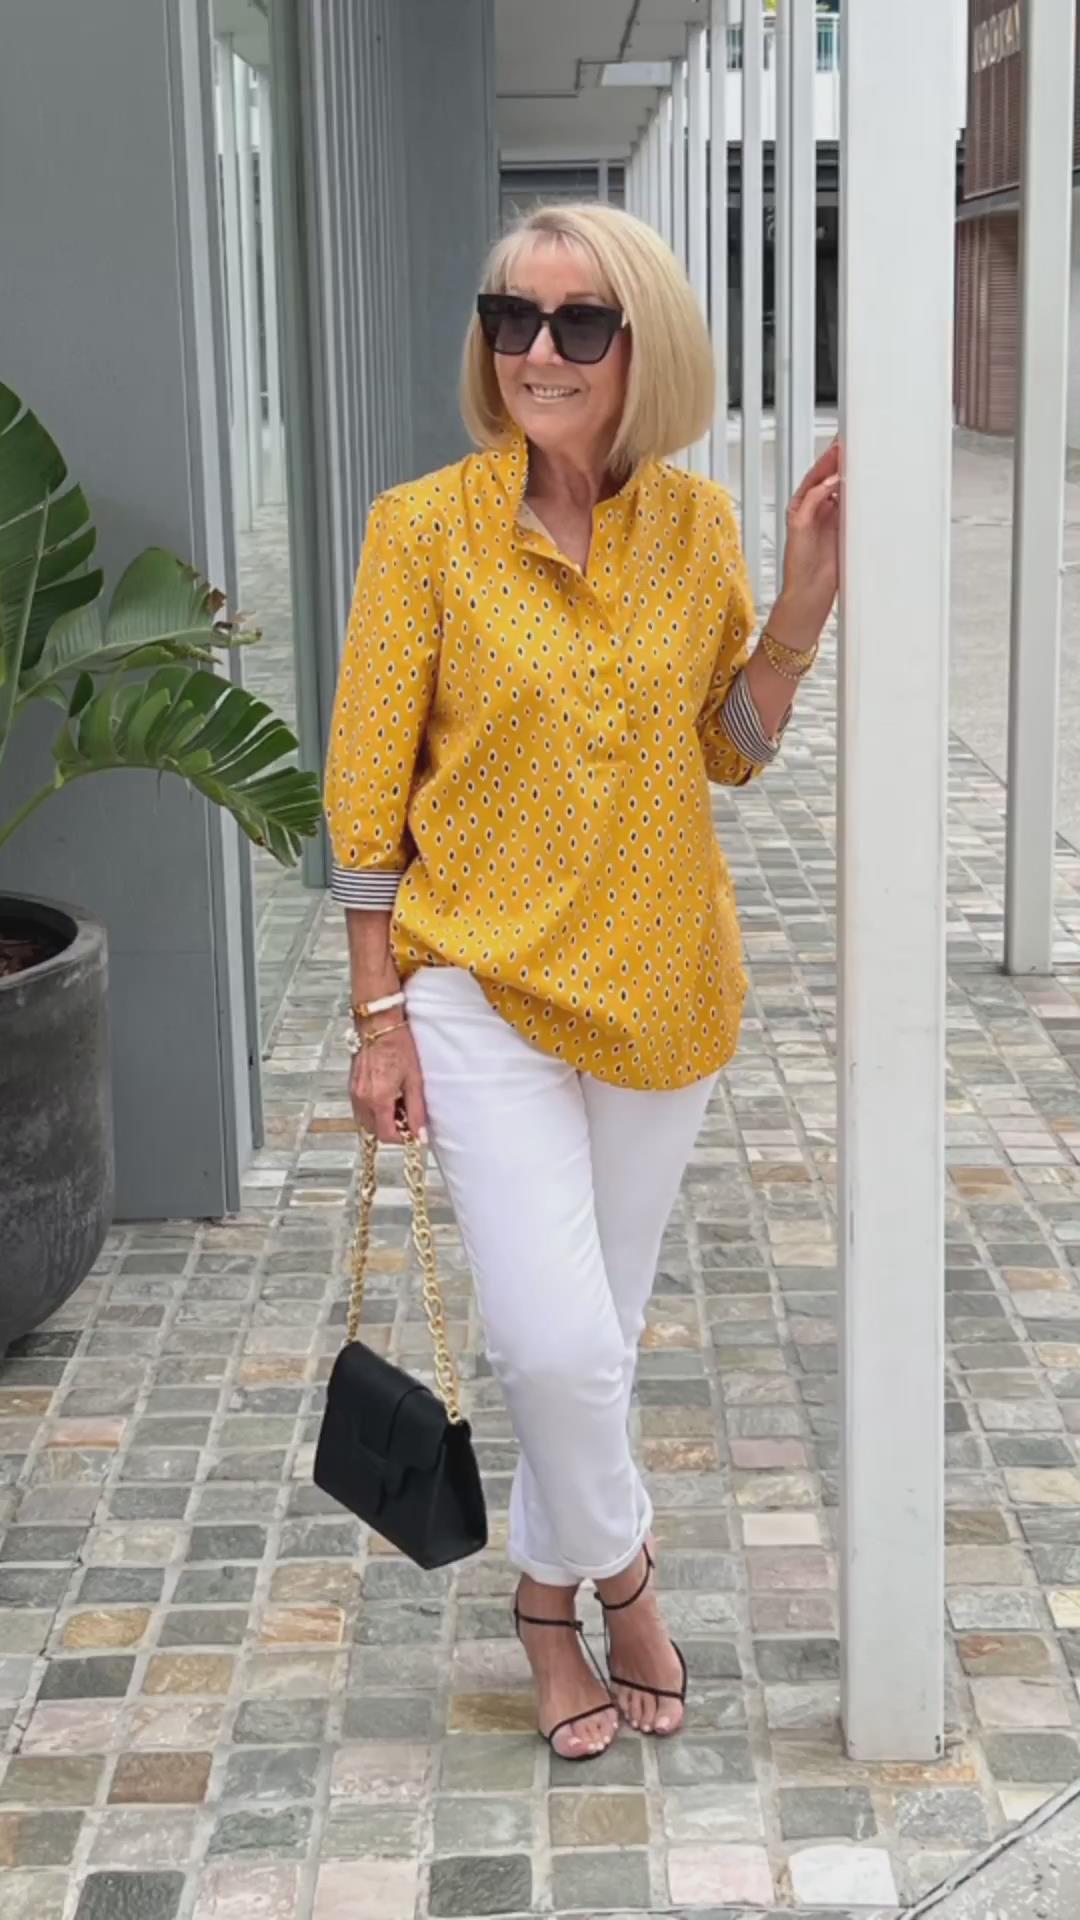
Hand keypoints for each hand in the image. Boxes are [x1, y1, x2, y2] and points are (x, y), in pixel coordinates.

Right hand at [349, 1022, 427, 1144]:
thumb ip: (417, 1111)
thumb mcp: (414, 1080)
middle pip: (374, 1131)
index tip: (412, 1131)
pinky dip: (374, 1108)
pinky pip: (362, 1108)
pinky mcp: (351, 1086)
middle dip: (391, 1129)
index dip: (402, 1138)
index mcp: (378, 1100)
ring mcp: (354, 1093)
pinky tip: (387, 1094)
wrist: (378, 1025)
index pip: (387, 1135)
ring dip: (382, 1119)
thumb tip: (420, 1135)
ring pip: (366, 1121)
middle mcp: (362, 1100)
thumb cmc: (399, 1046)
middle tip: (407, 1115)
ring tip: (398, 1102)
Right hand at [777, 441, 840, 644]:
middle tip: (849, 440)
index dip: (846, 463)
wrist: (810, 596)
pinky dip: (818, 490)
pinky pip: (807, 501)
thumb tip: (879, 498)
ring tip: (841, 451)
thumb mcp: (852, 538)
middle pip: (824, 476)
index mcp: (829, 511)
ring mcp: (803, 516)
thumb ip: (859, 517)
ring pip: (814, 483)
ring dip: (826, 467)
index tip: (860, 446)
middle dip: (836, 457)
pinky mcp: (796, 526)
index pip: (836, 480)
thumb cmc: (829, 573)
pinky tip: (832, 482)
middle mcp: (814, 510)